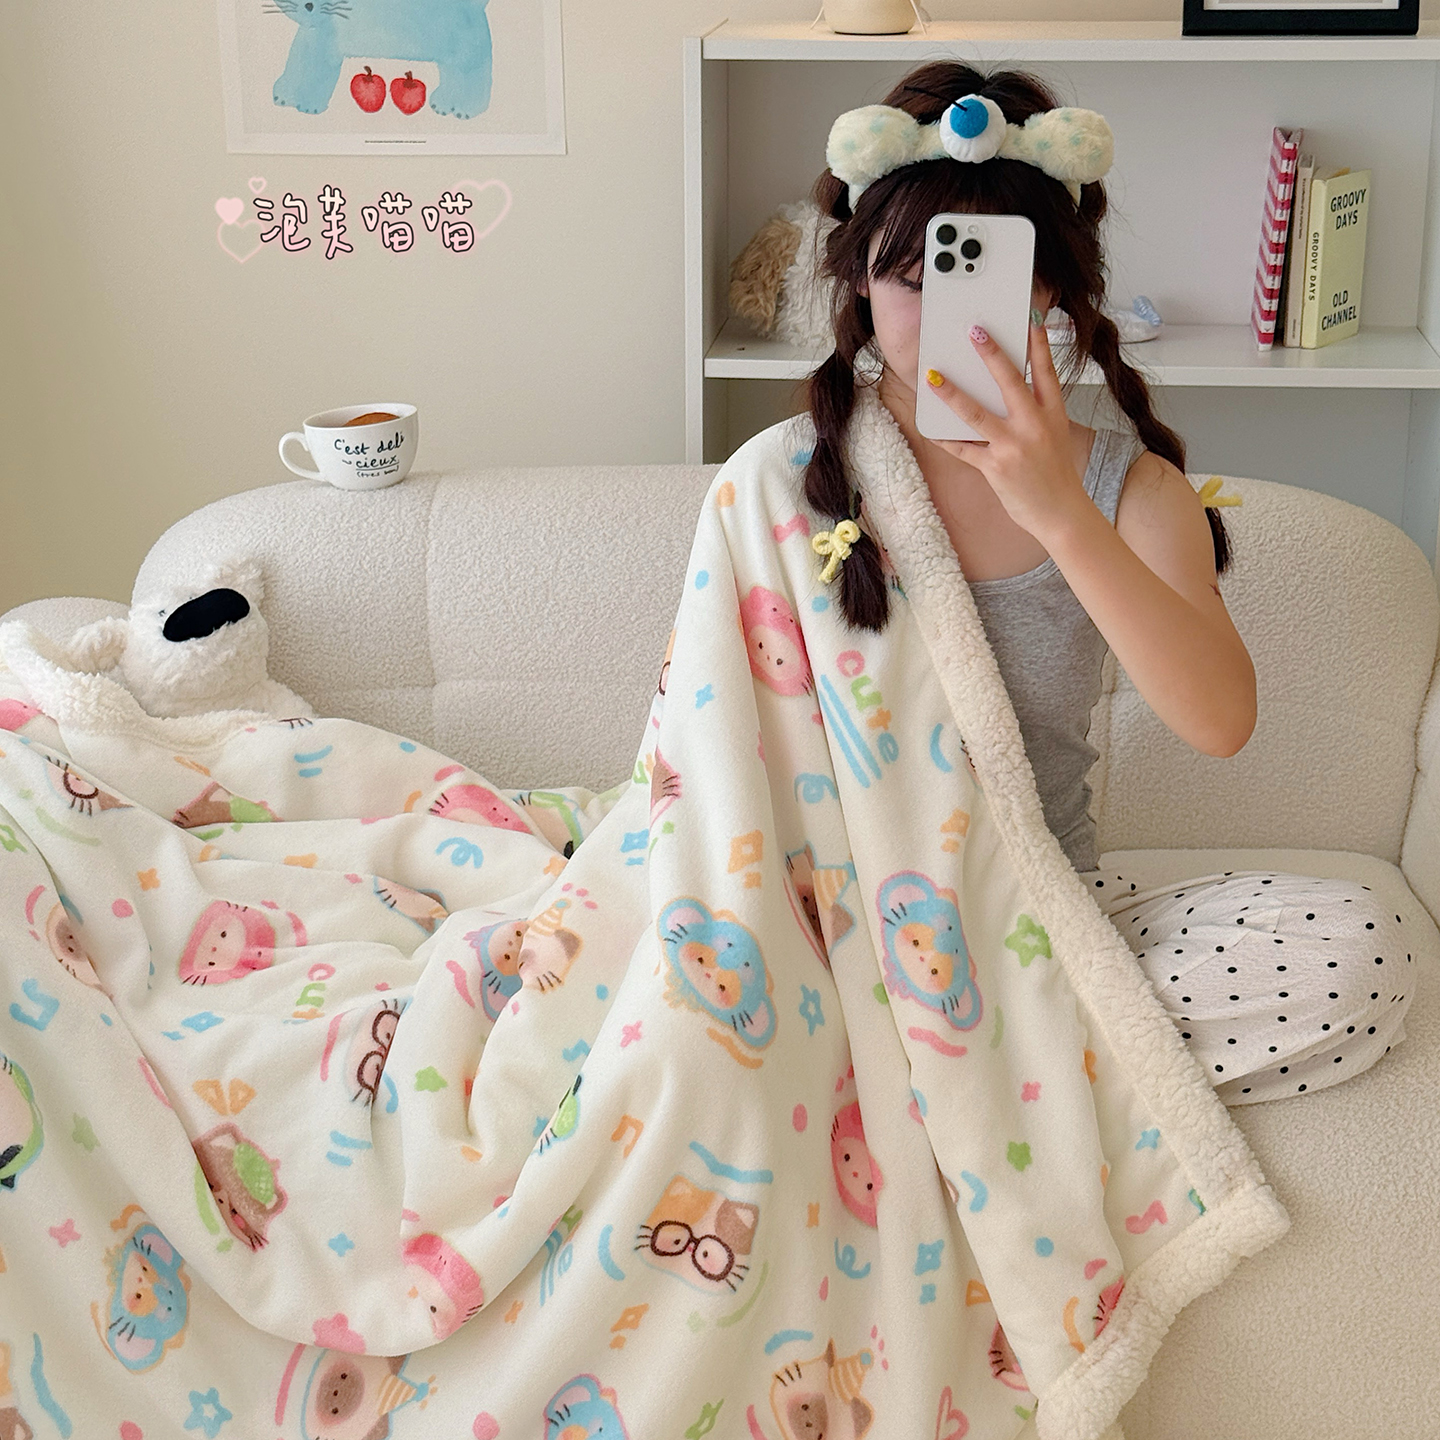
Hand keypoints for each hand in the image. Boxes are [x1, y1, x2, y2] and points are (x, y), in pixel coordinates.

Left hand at [923, 316, 1090, 543]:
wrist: (1062, 513)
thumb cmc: (1055, 473)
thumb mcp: (1054, 435)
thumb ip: (1034, 413)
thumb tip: (1005, 391)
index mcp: (1052, 414)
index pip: (1046, 371)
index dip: (1038, 344)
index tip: (1028, 319)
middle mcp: (1034, 425)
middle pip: (1009, 382)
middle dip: (991, 354)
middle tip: (974, 331)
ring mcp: (1013, 446)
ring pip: (976, 414)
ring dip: (952, 394)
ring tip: (933, 377)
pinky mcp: (995, 467)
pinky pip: (963, 449)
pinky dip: (944, 438)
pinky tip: (928, 426)